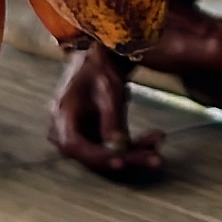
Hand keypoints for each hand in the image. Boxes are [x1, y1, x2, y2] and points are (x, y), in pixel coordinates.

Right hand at [47, 43, 165, 181]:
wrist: (98, 60)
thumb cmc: (99, 70)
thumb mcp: (108, 91)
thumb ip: (111, 120)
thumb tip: (118, 148)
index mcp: (62, 116)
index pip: (75, 146)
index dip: (98, 157)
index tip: (121, 162)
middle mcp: (67, 132)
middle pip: (93, 157)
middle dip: (127, 159)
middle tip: (154, 158)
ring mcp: (81, 138)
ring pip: (107, 156)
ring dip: (135, 153)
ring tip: (158, 139)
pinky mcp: (96, 139)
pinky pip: (115, 149)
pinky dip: (135, 146)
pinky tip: (155, 138)